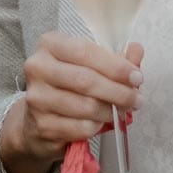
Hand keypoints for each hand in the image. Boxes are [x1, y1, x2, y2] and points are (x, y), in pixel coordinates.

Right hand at [0, 33, 143, 172]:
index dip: (115, 66)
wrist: (36, 120)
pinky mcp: (42, 125)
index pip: (86, 52)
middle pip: (86, 81)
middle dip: (119, 91)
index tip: (137, 77)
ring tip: (121, 111)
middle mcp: (38, 68)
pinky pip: (81, 127)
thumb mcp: (89, 64)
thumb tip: (136, 51)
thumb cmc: (67, 86)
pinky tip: (100, 122)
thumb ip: (114, 58)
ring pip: (86, 106)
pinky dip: (97, 126)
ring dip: (111, 111)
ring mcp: (37, 98)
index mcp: (50, 44)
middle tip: (136, 99)